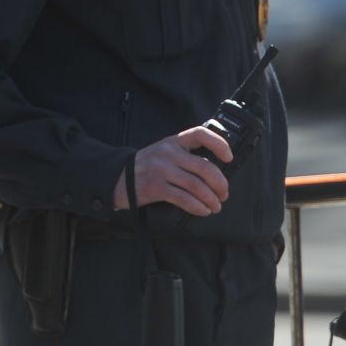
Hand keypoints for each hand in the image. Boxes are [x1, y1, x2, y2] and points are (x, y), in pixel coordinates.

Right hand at [112, 126, 232, 215]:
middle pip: (204, 167)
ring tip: (216, 206)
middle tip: (224, 194)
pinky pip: (183, 199)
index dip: (219, 144)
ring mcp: (161, 170)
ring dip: (211, 199)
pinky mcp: (155, 187)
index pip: (200, 134)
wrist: (116, 178)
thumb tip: (216, 174)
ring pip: (196, 185)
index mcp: (174, 141)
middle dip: (220, 183)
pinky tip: (203, 211)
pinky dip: (198, 207)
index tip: (229, 158)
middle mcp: (168, 153)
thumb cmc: (147, 167)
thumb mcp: (165, 153)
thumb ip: (186, 156)